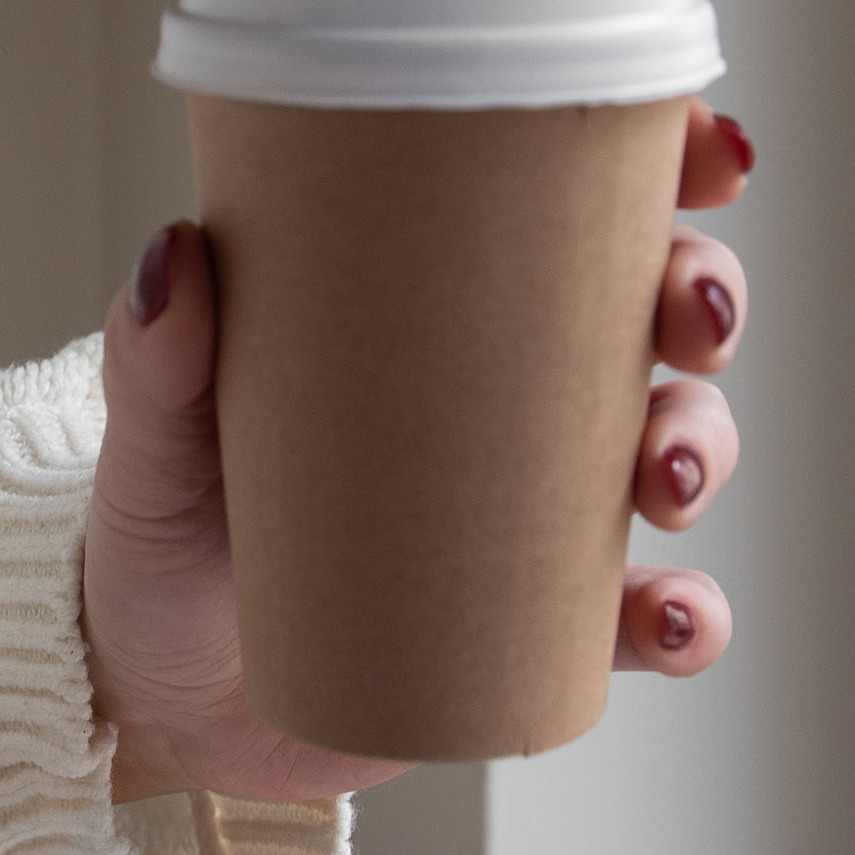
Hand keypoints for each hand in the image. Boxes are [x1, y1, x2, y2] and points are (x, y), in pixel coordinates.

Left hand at [81, 100, 753, 804]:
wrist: (156, 699)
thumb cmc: (158, 538)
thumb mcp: (150, 442)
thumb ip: (155, 360)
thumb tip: (178, 255)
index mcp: (424, 306)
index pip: (558, 206)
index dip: (657, 162)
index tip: (703, 154)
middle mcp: (501, 393)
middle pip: (651, 313)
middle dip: (703, 299)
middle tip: (686, 321)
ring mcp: (532, 508)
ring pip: (674, 448)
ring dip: (703, 448)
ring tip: (660, 479)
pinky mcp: (538, 626)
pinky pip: (647, 616)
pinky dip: (685, 617)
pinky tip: (670, 622)